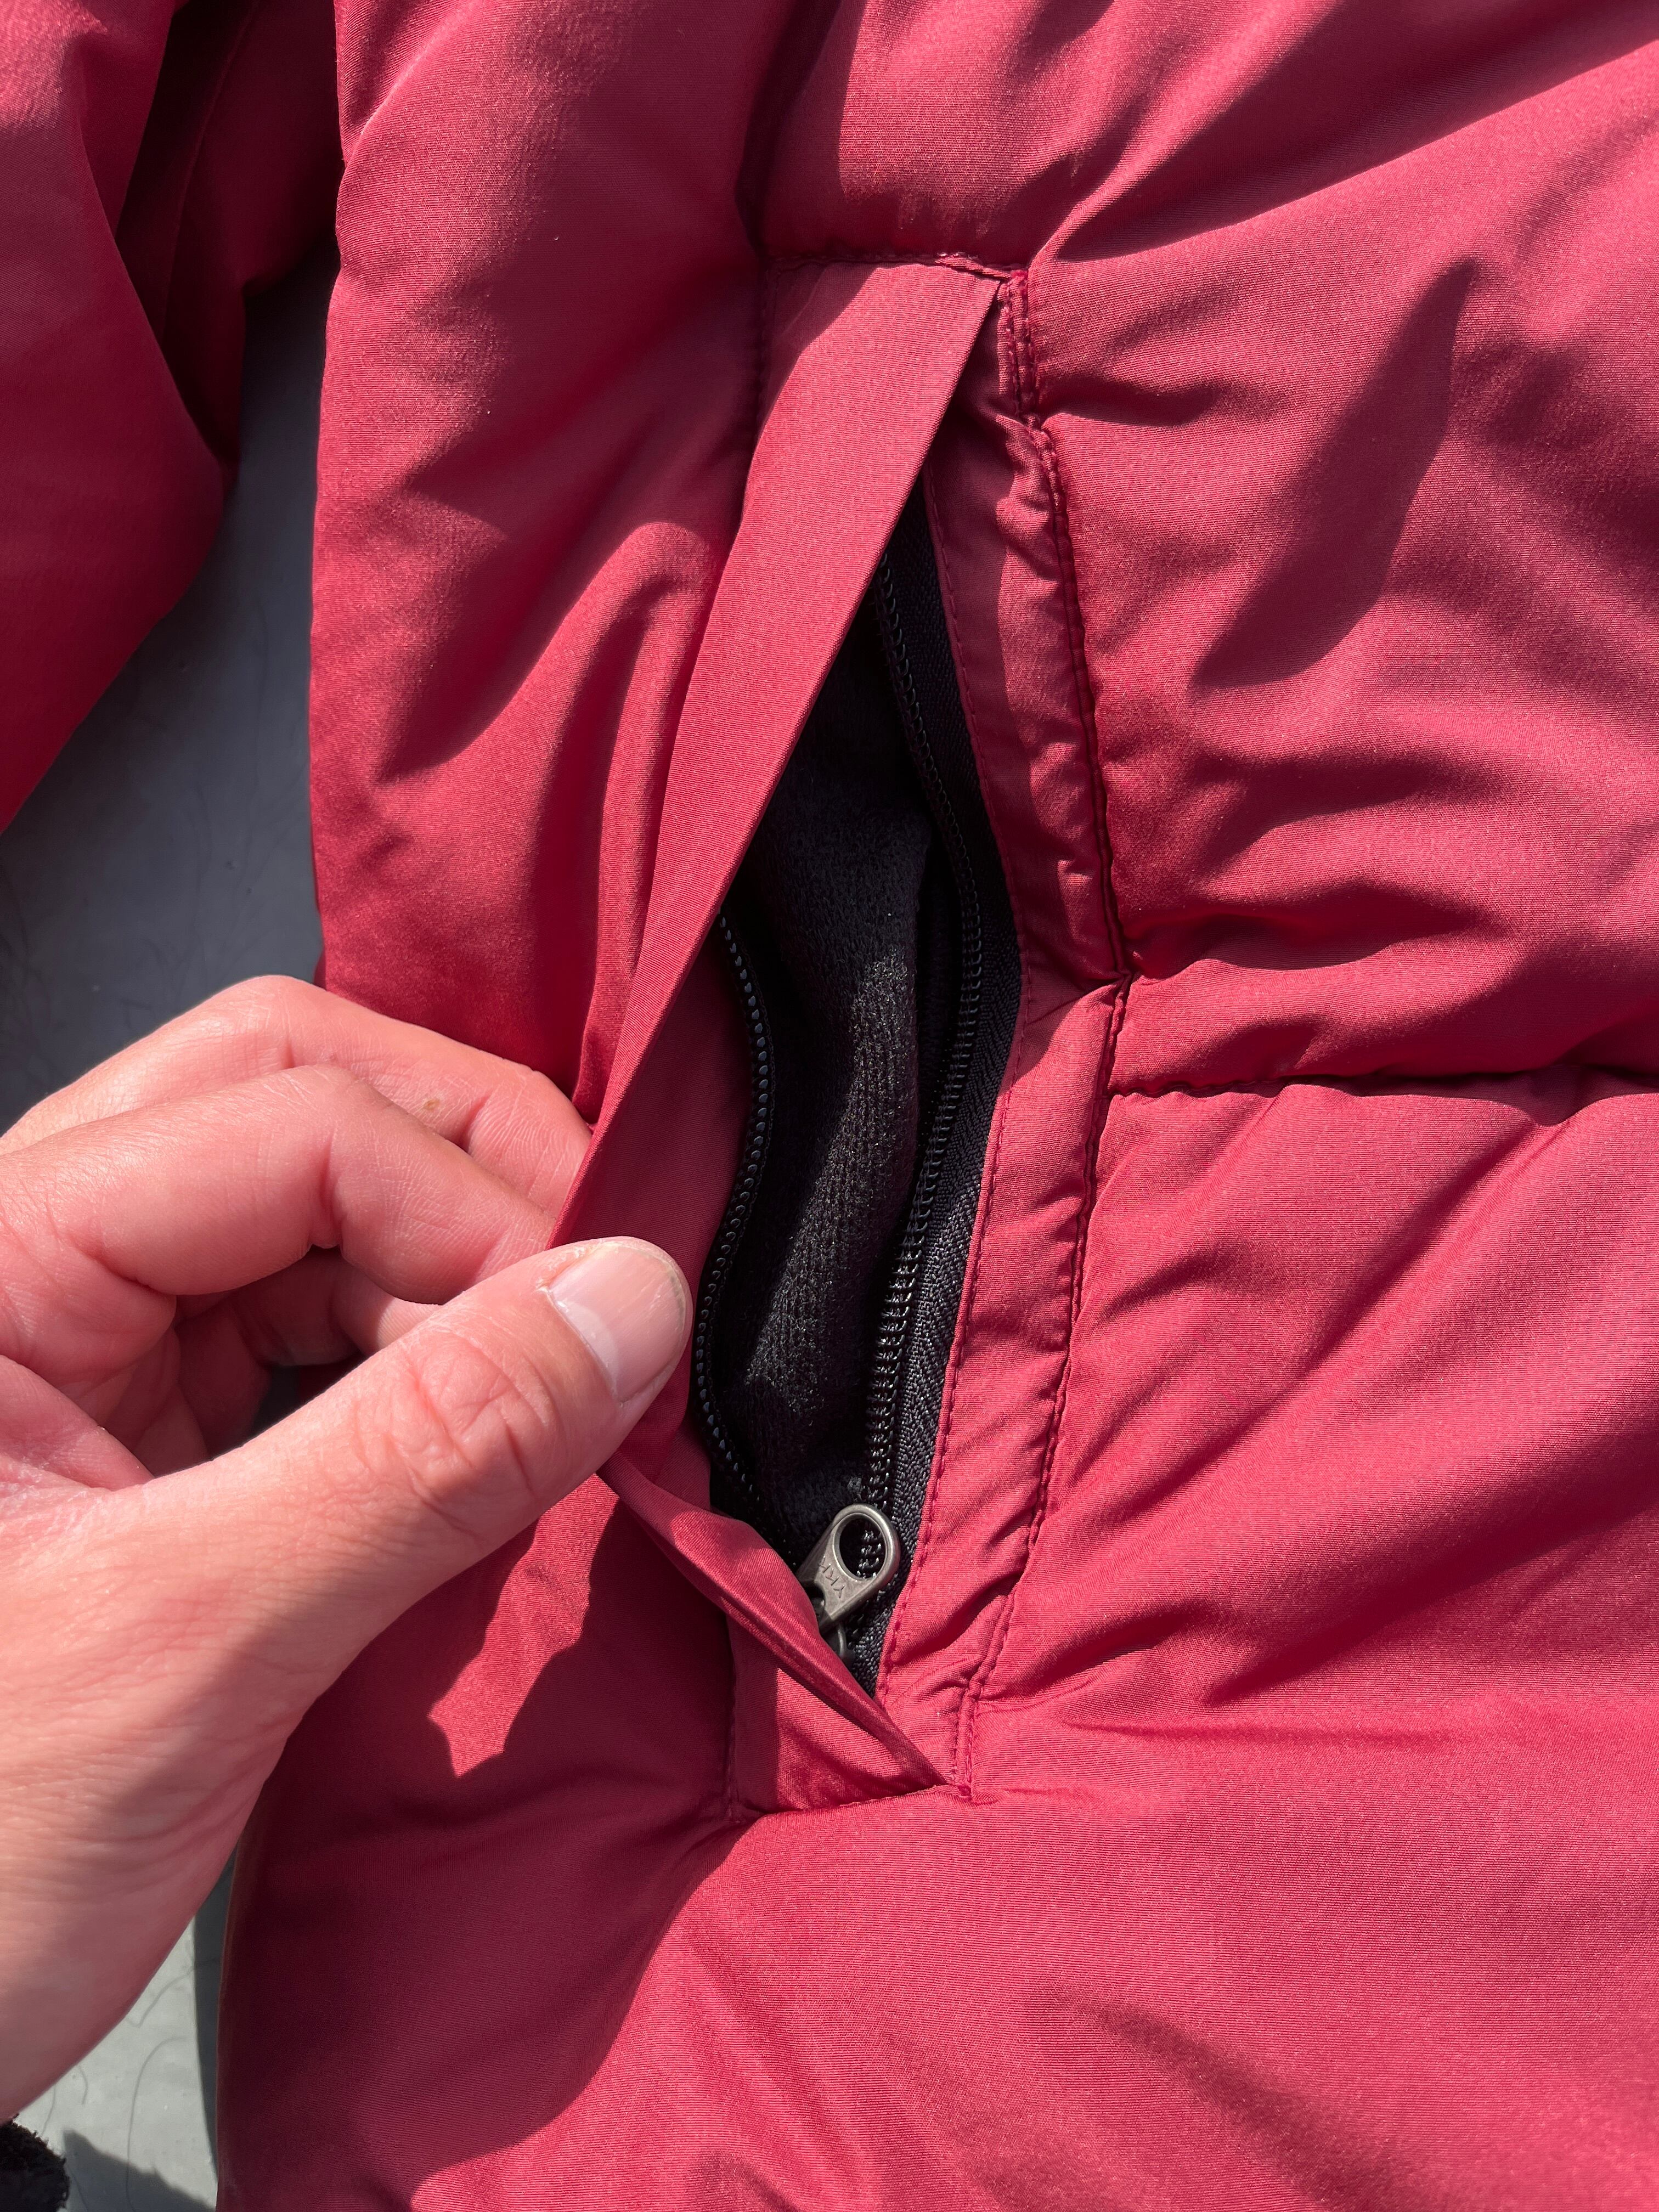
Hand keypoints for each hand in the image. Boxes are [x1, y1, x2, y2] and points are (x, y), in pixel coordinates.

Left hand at [0, 980, 687, 2111]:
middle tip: (599, 1288)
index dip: (475, 1205)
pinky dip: (424, 1355)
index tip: (608, 1332)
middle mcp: (27, 1262)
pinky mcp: (139, 1430)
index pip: (288, 1120)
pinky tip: (490, 1433)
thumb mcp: (188, 1647)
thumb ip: (417, 1460)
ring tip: (554, 1385)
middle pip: (291, 1097)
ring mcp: (82, 1342)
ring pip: (314, 1202)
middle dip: (469, 1172)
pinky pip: (311, 1323)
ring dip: (458, 1270)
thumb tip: (631, 1302)